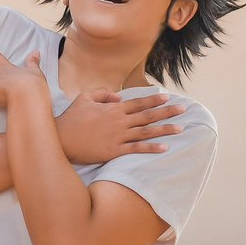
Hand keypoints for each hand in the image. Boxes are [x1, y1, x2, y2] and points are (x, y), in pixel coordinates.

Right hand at [56, 89, 184, 163]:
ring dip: (164, 130)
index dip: (153, 99)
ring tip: (180, 128)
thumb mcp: (84, 98)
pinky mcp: (114, 151)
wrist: (61, 138)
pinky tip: (164, 148)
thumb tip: (119, 96)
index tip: (167, 96)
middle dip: (167, 112)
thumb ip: (102, 93)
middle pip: (148, 116)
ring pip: (146, 132)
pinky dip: (151, 148)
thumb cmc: (72, 118)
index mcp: (113, 108)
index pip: (138, 103)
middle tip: (183, 110)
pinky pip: (137, 149)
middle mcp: (119, 121)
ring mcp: (118, 136)